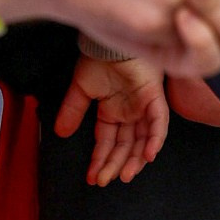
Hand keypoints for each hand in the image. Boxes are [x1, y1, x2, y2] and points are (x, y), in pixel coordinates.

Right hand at [54, 47, 169, 183]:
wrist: (111, 39)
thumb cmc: (98, 57)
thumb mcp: (81, 89)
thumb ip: (73, 111)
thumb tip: (59, 133)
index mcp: (113, 112)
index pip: (107, 142)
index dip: (100, 160)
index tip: (92, 177)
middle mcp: (130, 113)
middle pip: (125, 146)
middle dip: (115, 165)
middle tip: (105, 181)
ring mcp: (144, 107)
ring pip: (143, 141)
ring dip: (134, 160)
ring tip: (125, 175)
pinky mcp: (155, 99)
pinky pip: (159, 124)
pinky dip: (155, 140)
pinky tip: (147, 156)